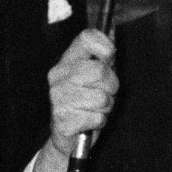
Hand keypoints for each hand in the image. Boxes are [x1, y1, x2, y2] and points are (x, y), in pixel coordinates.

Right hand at [48, 28, 116, 158]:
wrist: (67, 137)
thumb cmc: (85, 103)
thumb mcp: (95, 76)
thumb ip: (103, 58)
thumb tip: (113, 35)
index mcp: (65, 62)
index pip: (86, 38)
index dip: (105, 45)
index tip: (109, 58)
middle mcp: (58, 77)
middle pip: (100, 71)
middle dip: (111, 85)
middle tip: (105, 93)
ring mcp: (58, 100)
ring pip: (101, 98)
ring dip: (106, 107)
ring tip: (96, 108)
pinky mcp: (62, 122)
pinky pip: (97, 118)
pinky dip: (99, 122)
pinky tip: (89, 121)